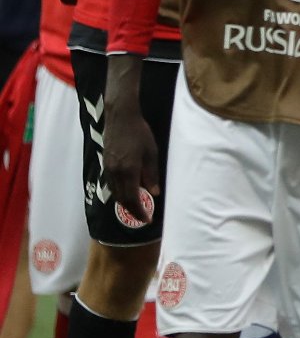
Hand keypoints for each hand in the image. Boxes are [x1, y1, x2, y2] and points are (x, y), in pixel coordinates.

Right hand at [102, 103, 159, 229]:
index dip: (139, 212)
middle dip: (132, 210)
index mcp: (128, 171)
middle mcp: (115, 172)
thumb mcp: (151, 153)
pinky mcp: (105, 163)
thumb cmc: (140, 133)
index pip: (132, 199)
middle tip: (143, 216)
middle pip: (121, 199)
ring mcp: (108, 168)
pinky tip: (128, 192)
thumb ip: (152, 174)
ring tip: (137, 207)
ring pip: (115, 192)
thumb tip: (154, 193)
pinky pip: (111, 184)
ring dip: (125, 202)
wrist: (120, 118)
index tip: (147, 219)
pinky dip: (119, 192)